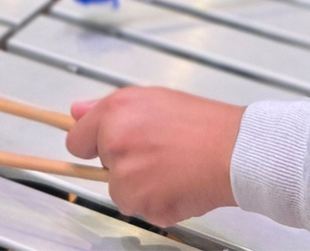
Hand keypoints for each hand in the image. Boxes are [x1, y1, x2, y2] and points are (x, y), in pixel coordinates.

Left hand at [66, 87, 241, 226]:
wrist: (234, 151)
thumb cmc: (202, 124)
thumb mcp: (154, 99)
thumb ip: (108, 107)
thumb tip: (75, 111)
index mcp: (115, 114)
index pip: (77, 140)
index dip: (93, 144)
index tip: (104, 148)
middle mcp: (116, 144)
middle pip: (105, 169)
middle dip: (126, 165)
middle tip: (159, 153)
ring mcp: (128, 178)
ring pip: (123, 193)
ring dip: (143, 188)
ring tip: (174, 169)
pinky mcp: (144, 205)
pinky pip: (143, 210)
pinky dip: (159, 204)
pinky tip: (180, 185)